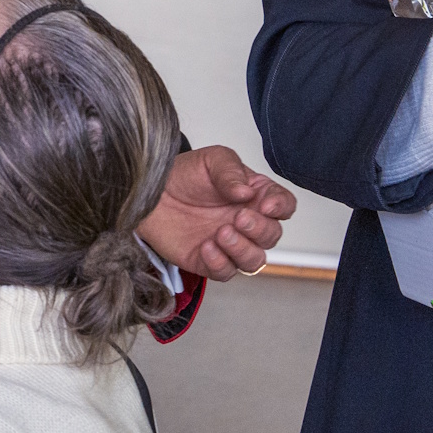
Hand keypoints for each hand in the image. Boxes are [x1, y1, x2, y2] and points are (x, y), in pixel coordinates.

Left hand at [137, 146, 297, 278]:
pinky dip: (220, 263)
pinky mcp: (209, 261)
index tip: (266, 205)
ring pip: (254, 260)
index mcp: (254, 195)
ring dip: (243, 250)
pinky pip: (226, 272)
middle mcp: (246, 221)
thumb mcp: (210, 160)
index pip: (283, 205)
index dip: (281, 207)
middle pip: (272, 235)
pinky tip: (206, 247)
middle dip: (260, 229)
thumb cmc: (183, 174)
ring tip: (221, 233)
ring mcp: (229, 244)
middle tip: (238, 218)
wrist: (149, 193)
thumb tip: (246, 192)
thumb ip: (230, 172)